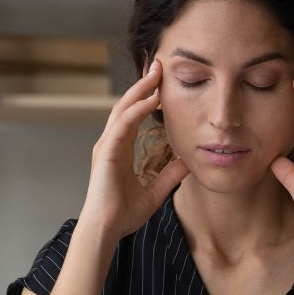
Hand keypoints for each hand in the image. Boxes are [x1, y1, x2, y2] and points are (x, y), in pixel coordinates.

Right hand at [81, 58, 189, 242]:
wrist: (106, 230)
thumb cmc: (123, 214)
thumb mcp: (155, 191)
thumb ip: (169, 174)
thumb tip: (188, 161)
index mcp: (120, 149)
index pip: (134, 115)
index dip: (146, 97)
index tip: (161, 82)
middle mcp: (111, 143)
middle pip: (127, 104)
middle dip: (143, 84)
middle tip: (159, 64)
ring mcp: (106, 145)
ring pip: (123, 108)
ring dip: (141, 88)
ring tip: (157, 72)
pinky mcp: (105, 151)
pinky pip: (123, 124)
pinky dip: (137, 109)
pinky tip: (152, 98)